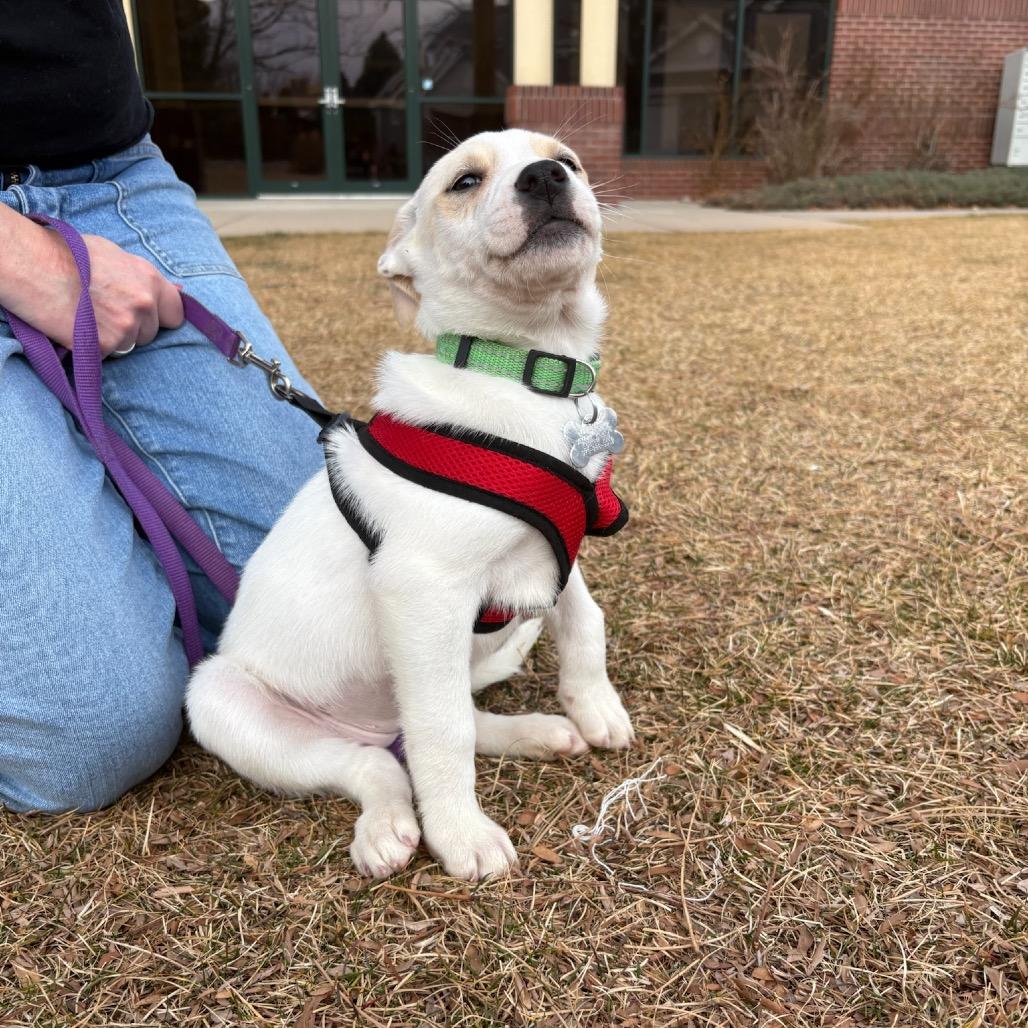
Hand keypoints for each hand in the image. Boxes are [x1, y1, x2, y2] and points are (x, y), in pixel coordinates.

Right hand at [0, 206, 183, 356]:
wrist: (32, 267)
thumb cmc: (68, 255)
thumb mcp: (114, 255)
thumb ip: (144, 277)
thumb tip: (177, 290)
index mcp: (149, 280)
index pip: (176, 314)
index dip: (161, 317)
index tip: (147, 317)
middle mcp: (143, 305)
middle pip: (151, 333)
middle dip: (134, 328)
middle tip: (104, 312)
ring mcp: (125, 327)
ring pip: (130, 345)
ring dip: (114, 338)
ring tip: (89, 317)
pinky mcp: (104, 346)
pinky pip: (107, 354)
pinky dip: (94, 346)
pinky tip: (77, 327)